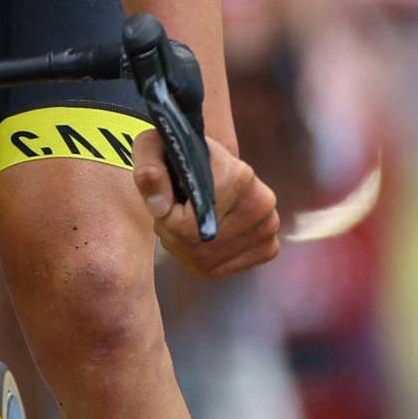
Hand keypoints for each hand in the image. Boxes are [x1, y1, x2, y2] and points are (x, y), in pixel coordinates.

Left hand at [135, 130, 279, 278]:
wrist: (209, 161)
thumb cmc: (179, 154)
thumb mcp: (153, 148)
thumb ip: (149, 170)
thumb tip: (159, 206)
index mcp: (237, 176)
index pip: (189, 226)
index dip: (166, 220)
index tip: (164, 202)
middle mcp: (261, 204)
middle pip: (200, 247)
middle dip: (173, 236)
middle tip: (171, 214)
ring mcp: (268, 228)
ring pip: (208, 262)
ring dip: (184, 250)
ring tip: (183, 222)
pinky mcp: (268, 247)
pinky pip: (221, 271)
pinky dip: (201, 261)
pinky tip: (197, 239)